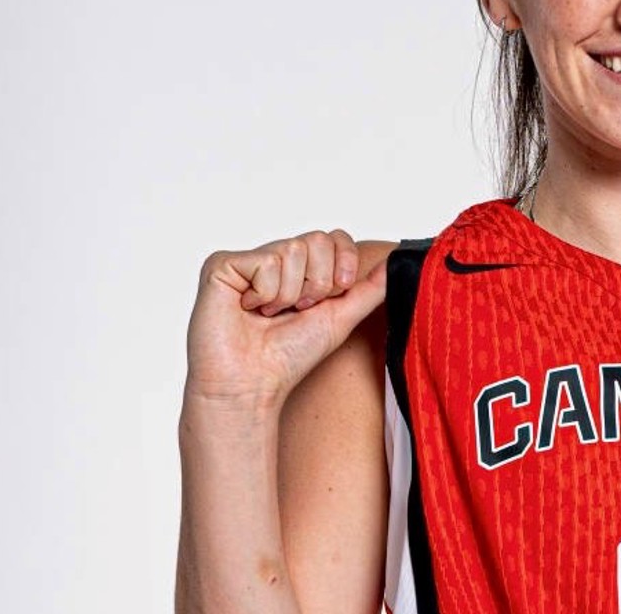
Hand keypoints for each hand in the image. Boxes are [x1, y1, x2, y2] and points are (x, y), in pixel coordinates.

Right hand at [185, 229, 386, 408]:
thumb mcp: (341, 317)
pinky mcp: (222, 265)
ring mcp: (248, 260)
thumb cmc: (290, 356)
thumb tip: (397, 260)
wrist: (252, 383)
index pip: (334, 237)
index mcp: (301, 268)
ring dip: (289, 293)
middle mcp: (275, 259)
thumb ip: (369, 288)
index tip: (332, 296)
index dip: (341, 264)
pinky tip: (248, 309)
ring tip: (269, 314)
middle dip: (316, 284)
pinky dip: (265, 293)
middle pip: (317, 240)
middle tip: (294, 310)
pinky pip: (265, 261)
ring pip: (292, 250)